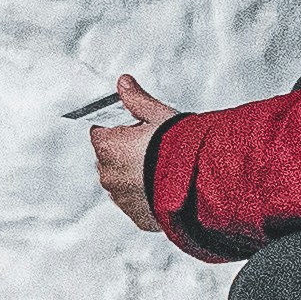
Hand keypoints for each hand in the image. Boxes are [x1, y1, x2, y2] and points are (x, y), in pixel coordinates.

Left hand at [87, 75, 174, 236]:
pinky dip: (146, 197)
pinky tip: (165, 187)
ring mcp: (122, 199)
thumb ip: (137, 100)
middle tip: (154, 147)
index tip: (137, 128)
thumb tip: (123, 83)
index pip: (100, 132)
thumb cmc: (179, 146)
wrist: (200, 181)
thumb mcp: (159, 115)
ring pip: (121, 183)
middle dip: (126, 153)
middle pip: (109, 159)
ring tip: (162, 169)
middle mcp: (108, 175)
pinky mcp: (138, 216)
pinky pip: (137, 204)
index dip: (120, 128)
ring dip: (135, 176)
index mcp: (108, 147)